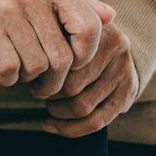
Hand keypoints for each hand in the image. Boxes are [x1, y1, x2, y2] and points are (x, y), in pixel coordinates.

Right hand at [0, 0, 115, 95]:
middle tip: (42, 79)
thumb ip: (81, 5)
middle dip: (53, 79)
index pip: (90, 28)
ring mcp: (6, 8)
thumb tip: (111, 16)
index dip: (86, 55)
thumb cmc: (11, 1)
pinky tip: (1, 71)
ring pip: (36, 67)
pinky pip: (8, 70)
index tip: (72, 63)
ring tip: (19, 66)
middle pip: (62, 58)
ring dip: (27, 78)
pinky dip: (6, 79)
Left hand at [43, 23, 137, 137]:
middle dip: (49, 93)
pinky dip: (70, 129)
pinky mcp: (127, 95)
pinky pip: (96, 122)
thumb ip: (51, 31)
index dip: (43, 73)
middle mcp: (116, 50)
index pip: (63, 60)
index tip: (33, 75)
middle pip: (70, 86)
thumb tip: (29, 52)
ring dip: (57, 111)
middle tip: (38, 91)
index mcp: (98, 30)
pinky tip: (52, 125)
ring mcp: (124, 74)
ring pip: (81, 107)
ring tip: (49, 104)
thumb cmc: (77, 37)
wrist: (113, 44)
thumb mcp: (66, 26)